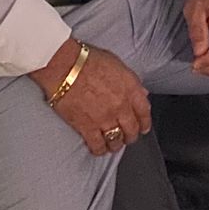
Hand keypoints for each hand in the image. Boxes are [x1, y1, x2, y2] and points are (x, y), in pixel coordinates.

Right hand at [30, 40, 150, 156]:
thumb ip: (131, 81)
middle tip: (127, 137)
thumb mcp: (116, 64)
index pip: (145, 112)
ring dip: (116, 144)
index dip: (145, 123)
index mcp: (130, 89)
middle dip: (131, 136)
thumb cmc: (86, 59)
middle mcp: (121, 106)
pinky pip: (98, 145)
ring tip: (112, 144)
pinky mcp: (87, 127)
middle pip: (132, 130)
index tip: (143, 127)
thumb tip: (141, 93)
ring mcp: (105, 118)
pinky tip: (98, 148)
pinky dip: (99, 149)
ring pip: (116, 140)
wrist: (64, 65)